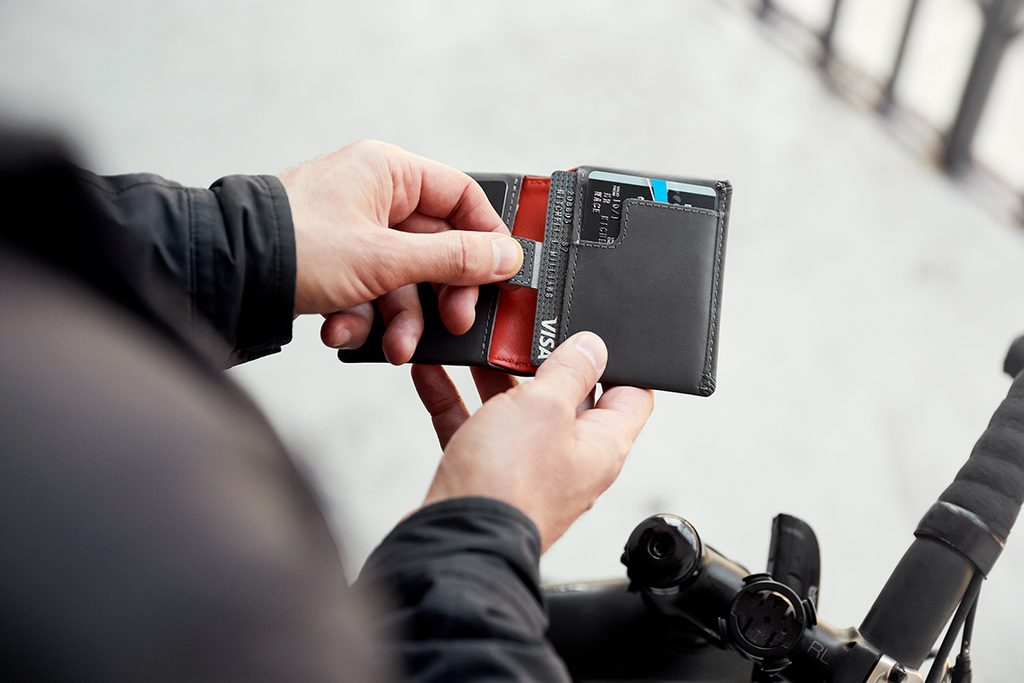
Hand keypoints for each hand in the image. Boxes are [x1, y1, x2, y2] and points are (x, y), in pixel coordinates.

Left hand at [279, 140, 522, 363]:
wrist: (225, 276)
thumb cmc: (293, 246)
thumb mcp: (386, 258)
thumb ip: (453, 258)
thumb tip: (505, 255)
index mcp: (389, 173)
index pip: (463, 196)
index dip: (486, 237)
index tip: (499, 273)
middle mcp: (374, 197)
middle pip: (437, 247)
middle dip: (440, 294)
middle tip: (453, 321)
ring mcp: (354, 233)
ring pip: (404, 279)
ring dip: (401, 319)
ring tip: (394, 345)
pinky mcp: (336, 265)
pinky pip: (371, 292)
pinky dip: (363, 318)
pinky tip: (341, 330)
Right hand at [411, 332, 653, 550]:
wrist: (454, 541)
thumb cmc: (508, 483)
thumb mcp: (546, 406)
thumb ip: (570, 370)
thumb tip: (593, 347)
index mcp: (602, 445)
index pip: (631, 396)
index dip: (619, 362)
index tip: (593, 337)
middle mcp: (570, 460)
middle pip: (567, 398)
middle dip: (542, 361)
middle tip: (522, 333)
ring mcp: (528, 470)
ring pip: (516, 412)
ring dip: (493, 376)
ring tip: (476, 346)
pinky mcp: (488, 478)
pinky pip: (476, 428)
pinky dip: (456, 400)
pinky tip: (432, 373)